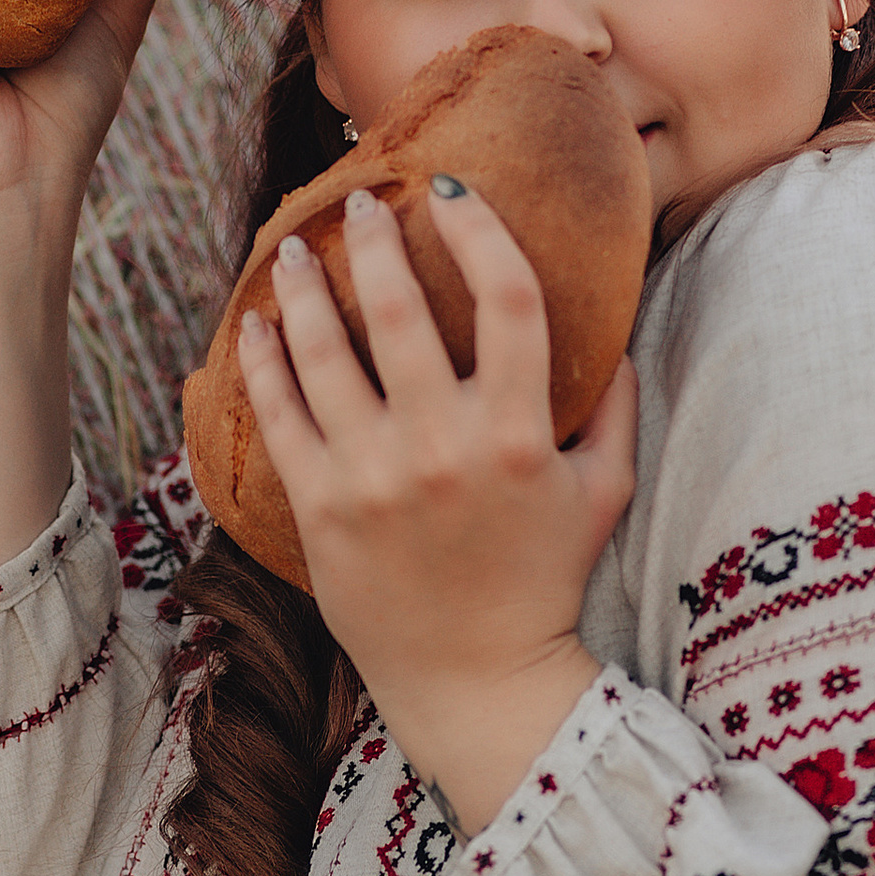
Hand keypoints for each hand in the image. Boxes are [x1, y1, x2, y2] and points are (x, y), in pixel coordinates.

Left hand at [237, 181, 637, 832]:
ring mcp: (374, 478)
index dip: (480, 231)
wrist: (478, 683)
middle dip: (374, 241)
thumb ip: (613, 409)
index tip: (452, 192)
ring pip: (328, 354)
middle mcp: (443, 446)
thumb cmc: (543, 582)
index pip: (508, 298)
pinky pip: (280, 416)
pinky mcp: (321, 510)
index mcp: (518, 433)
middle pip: (403, 310)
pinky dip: (263, 362)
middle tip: (360, 203)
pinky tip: (257, 325)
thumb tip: (617, 333)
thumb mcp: (603, 494)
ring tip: (291, 251)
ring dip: (306, 289)